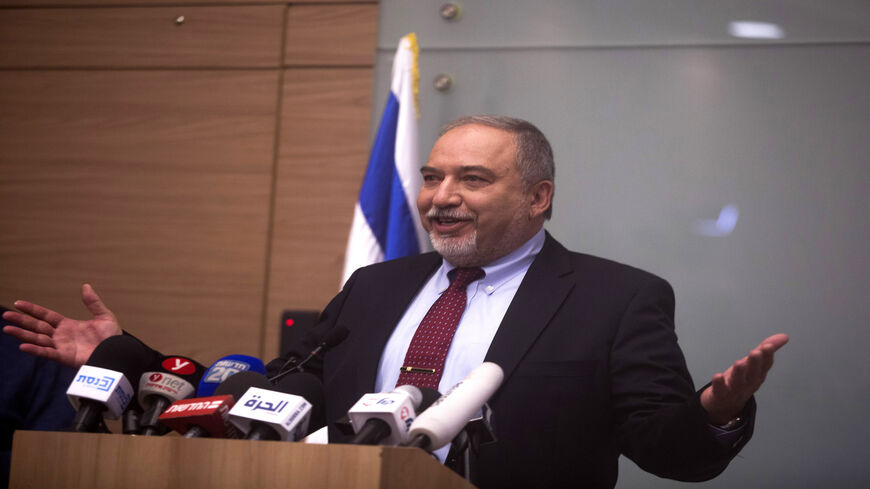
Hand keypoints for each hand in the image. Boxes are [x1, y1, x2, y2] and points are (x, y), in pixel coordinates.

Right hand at [2, 284, 121, 367]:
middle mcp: (61, 336)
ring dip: (22, 334)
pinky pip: (47, 353)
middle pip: (37, 326)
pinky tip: (23, 345)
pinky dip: (35, 350)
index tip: (18, 303)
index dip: (32, 310)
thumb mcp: (104, 316)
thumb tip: (85, 286)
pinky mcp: (65, 357)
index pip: (46, 316)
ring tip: (7, 329)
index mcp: (68, 325)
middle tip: (6, 315)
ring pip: (38, 339)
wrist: (118, 354)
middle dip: (21, 321)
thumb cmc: (112, 338)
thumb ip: (93, 302)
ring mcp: (61, 347)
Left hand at [700, 333, 788, 424]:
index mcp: (757, 375)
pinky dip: (719, 384)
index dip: (767, 356)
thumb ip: (765, 350)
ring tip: (739, 363)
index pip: (764, 365)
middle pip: (753, 374)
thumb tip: (784, 336)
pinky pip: (720, 391)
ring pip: (738, 382)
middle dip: (755, 364)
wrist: (725, 405)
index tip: (768, 346)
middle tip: (756, 352)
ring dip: (739, 373)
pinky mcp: (720, 395)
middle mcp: (748, 383)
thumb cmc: (740, 381)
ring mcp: (734, 391)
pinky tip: (718, 376)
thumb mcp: (753, 365)